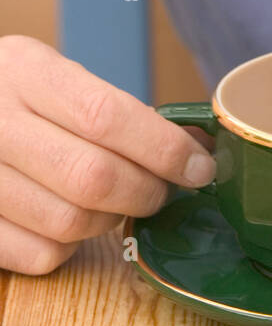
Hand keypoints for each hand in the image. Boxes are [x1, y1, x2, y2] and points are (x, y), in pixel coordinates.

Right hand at [0, 34, 215, 273]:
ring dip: (110, 219)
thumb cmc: (19, 95)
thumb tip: (195, 145)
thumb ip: (116, 106)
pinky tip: (72, 218)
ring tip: (118, 199)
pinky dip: (70, 247)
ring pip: (69, 223)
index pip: (105, 115)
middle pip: (92, 177)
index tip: (199, 165)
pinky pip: (40, 255)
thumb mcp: (56, 75)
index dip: (163, 148)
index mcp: (25, 71)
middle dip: (146, 191)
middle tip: (163, 189)